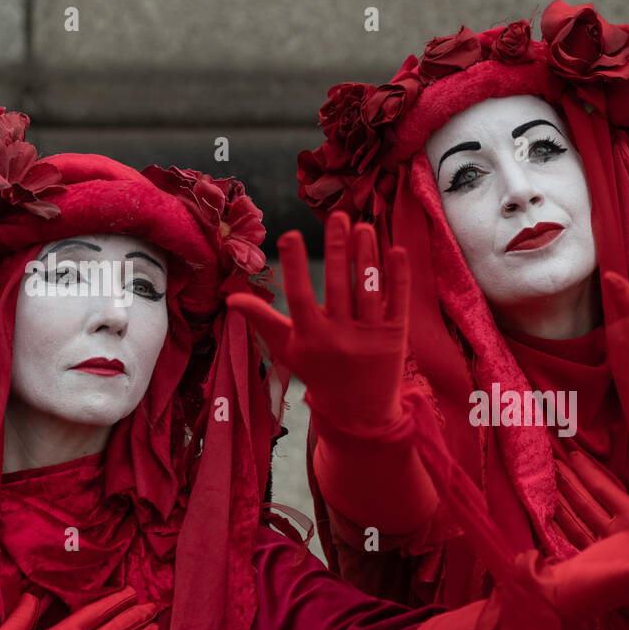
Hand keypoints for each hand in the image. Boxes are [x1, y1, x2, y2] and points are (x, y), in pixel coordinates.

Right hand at [226, 212, 409, 434]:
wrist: (359, 412)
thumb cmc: (318, 373)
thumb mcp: (287, 350)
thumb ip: (263, 321)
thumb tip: (231, 296)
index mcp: (310, 337)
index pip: (299, 295)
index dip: (294, 265)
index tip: (291, 234)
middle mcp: (340, 336)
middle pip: (338, 285)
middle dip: (338, 248)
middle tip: (338, 217)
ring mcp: (370, 336)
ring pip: (368, 288)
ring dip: (367, 254)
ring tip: (363, 226)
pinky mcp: (396, 337)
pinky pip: (397, 301)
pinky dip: (398, 276)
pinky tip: (395, 249)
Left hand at [552, 441, 628, 549]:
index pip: (601, 488)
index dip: (586, 470)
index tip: (572, 455)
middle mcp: (615, 530)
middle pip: (584, 502)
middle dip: (568, 481)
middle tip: (553, 463)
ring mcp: (603, 546)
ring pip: (576, 519)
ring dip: (562, 499)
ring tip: (550, 482)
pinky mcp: (597, 560)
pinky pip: (573, 539)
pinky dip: (560, 525)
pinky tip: (549, 515)